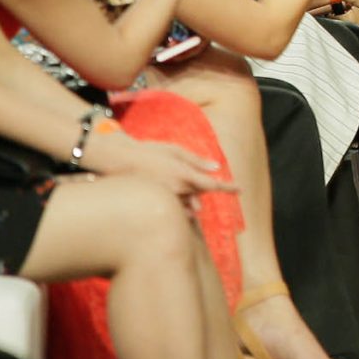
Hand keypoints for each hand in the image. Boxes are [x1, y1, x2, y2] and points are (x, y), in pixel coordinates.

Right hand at [86, 129, 234, 199]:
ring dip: (190, 198)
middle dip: (201, 189)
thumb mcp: (174, 150)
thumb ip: (196, 160)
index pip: (213, 185)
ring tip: (172, 181)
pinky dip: (179, 205)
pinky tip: (171, 196)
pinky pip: (175, 209)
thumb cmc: (147, 152)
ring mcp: (166, 199)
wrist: (117, 161)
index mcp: (184, 174)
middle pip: (201, 196)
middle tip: (186, 175)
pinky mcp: (156, 204)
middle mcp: (178, 190)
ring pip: (188, 204)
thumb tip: (216, 167)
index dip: (228, 187)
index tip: (240, 189)